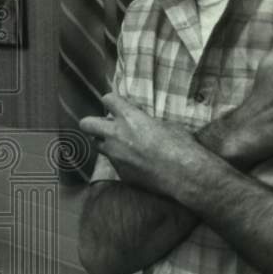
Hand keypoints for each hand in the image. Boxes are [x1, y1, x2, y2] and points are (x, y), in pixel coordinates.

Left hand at [81, 93, 212, 198]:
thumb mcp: (165, 124)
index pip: (107, 99)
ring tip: (121, 146)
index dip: (111, 101)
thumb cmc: (181, 145)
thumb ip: (146, 121)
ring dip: (106, 143)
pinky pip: (114, 163)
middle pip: (87, 124)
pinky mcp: (121, 173)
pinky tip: (137, 164)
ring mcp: (116, 156)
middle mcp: (116, 135)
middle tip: (103, 126)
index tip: (116, 105)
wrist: (185, 174)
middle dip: (92, 123)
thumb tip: (143, 122)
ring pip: (97, 145)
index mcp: (129, 117)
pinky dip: (121, 161)